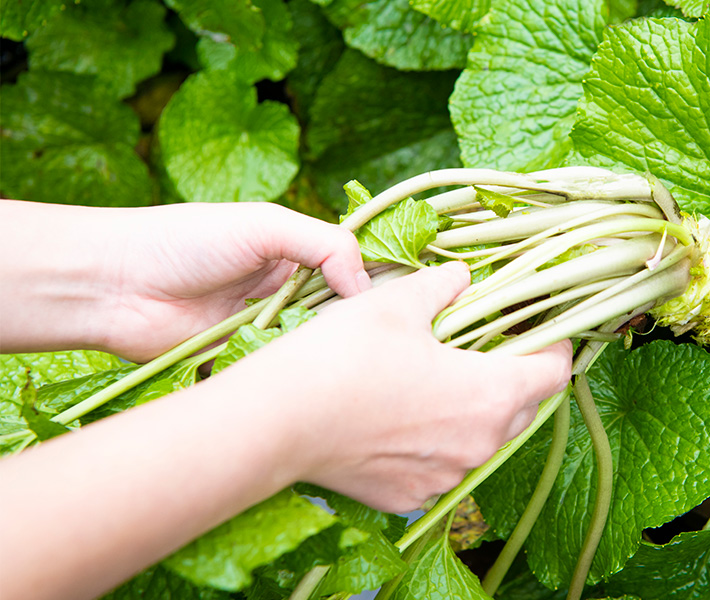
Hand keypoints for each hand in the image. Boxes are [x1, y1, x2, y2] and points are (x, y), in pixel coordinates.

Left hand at [0, 201, 369, 361]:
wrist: (113, 284)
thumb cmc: (185, 240)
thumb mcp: (264, 224)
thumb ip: (324, 245)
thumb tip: (365, 289)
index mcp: (295, 258)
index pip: (353, 274)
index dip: (379, 290)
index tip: (407, 307)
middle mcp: (284, 297)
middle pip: (338, 320)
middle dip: (355, 332)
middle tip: (379, 345)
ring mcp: (261, 335)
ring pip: (310, 353)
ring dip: (321, 359)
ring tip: (343, 367)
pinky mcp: (238, 368)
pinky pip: (274, 381)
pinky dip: (287, 384)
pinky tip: (307, 390)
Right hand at [211, 262, 572, 511]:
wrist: (276, 422)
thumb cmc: (343, 355)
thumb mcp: (397, 302)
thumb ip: (443, 287)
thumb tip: (462, 276)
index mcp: (491, 393)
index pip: (554, 371)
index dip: (554, 342)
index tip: (539, 325)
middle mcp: (479, 444)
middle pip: (522, 407)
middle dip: (514, 374)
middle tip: (488, 344)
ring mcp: (445, 476)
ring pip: (481, 440)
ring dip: (473, 410)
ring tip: (438, 378)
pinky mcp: (409, 495)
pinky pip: (440, 465)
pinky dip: (434, 442)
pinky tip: (403, 416)